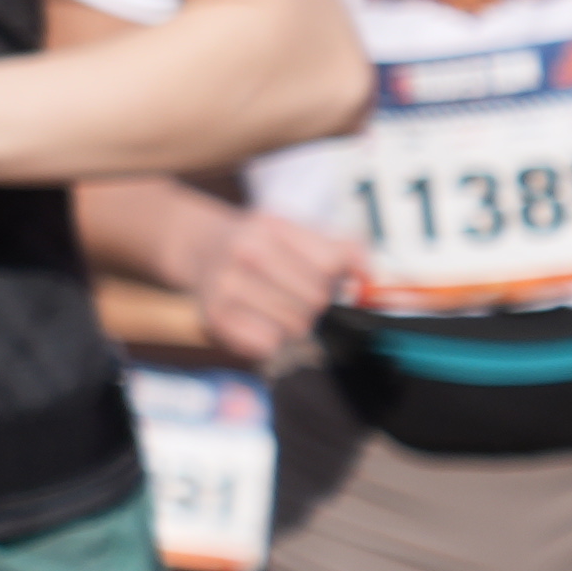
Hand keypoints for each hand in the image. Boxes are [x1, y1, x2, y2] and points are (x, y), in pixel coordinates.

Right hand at [185, 190, 358, 368]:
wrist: (198, 245)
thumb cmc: (259, 243)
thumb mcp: (296, 230)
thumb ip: (341, 249)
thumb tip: (373, 277)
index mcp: (271, 227)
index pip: (331, 264)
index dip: (340, 279)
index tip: (333, 282)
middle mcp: (244, 252)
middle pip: (316, 299)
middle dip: (320, 305)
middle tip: (305, 299)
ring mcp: (226, 285)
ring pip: (295, 326)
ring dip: (298, 325)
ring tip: (284, 311)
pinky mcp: (213, 316)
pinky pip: (267, 344)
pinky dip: (272, 341)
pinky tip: (263, 324)